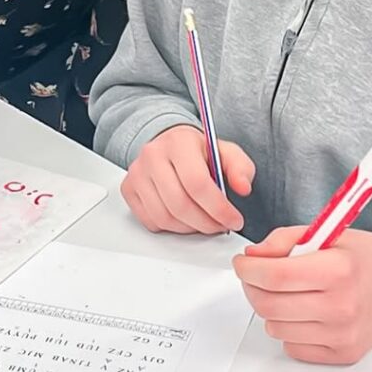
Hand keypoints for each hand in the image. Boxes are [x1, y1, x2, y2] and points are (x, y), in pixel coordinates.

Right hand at [121, 124, 254, 233]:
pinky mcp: (128, 189)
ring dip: (190, 228)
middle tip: (220, 226)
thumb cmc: (198, 151)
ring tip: (204, 222)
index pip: (197, 183)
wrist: (170, 144)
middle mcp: (152, 155)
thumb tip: (243, 187)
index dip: (219, 208)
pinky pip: (151, 221)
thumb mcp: (226, 152)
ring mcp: (137, 173)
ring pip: (165, 217)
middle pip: (180, 204)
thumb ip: (241, 168)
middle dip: (206, 223)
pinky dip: (171, 228)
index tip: (234, 219)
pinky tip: (184, 218)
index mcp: (178, 142)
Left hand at [233, 227, 371, 365]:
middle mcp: (341, 306)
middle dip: (251, 287)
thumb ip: (284, 240)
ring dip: (269, 307)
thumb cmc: (367, 258)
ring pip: (275, 327)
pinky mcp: (342, 354)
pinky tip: (301, 310)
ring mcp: (342, 335)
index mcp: (338, 269)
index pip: (275, 276)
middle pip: (269, 305)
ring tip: (285, 291)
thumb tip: (253, 256)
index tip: (242, 263)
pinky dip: (287, 328)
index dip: (248, 269)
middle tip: (255, 275)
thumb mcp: (328, 233)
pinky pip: (292, 346)